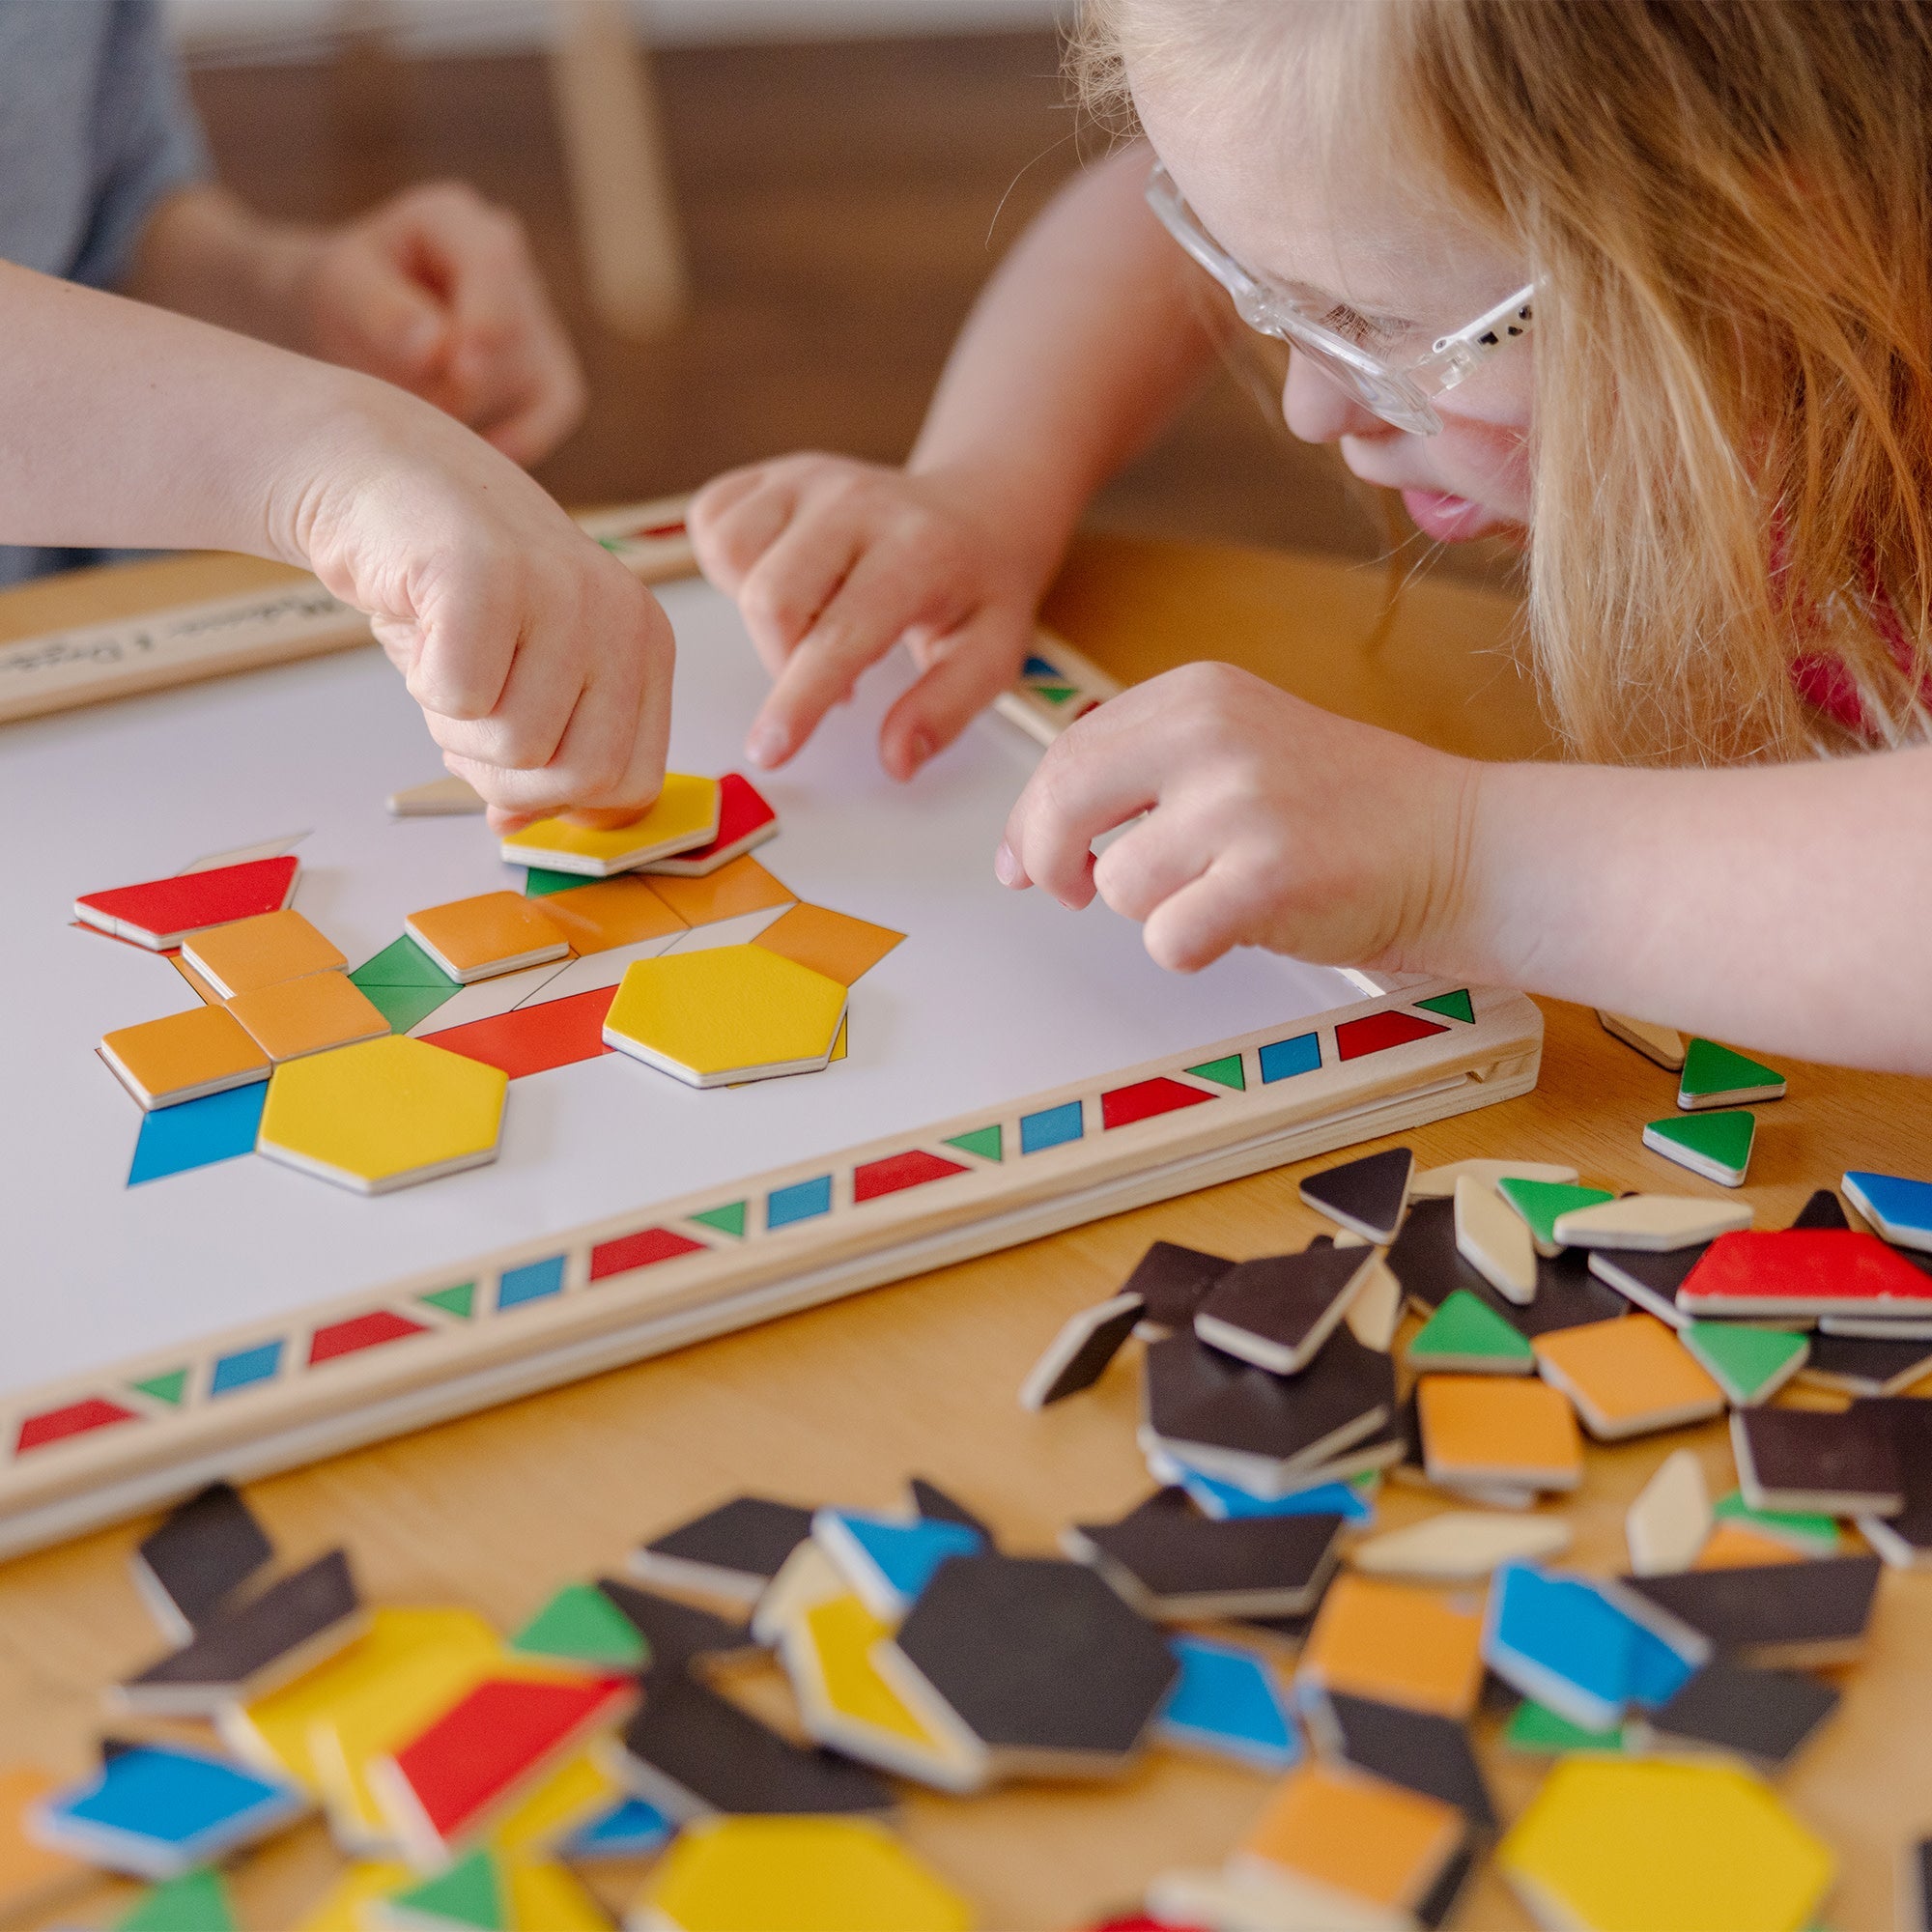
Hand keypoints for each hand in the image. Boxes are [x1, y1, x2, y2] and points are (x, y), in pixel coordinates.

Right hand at [274, 375, 671, 831]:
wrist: (382, 478)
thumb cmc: (458, 592)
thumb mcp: (524, 681)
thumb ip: (541, 759)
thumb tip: (518, 824)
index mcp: (646, 646)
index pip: (634, 785)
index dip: (561, 798)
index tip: (513, 759)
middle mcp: (622, 616)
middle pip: (582, 778)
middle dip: (506, 776)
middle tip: (467, 713)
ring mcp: (563, 591)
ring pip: (517, 747)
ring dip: (455, 727)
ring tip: (445, 658)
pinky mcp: (489, 575)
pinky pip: (461, 698)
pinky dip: (424, 684)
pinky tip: (423, 628)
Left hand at [291, 182, 584, 465]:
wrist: (348, 327)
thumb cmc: (339, 300)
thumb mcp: (338, 293)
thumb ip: (380, 312)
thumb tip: (436, 348)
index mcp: (453, 219)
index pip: (493, 261)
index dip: (485, 316)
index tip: (459, 368)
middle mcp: (508, 261)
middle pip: (513, 332)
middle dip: (463, 382)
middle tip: (408, 411)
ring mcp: (535, 316)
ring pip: (533, 375)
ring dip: (476, 411)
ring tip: (421, 419)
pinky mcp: (547, 370)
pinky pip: (555, 408)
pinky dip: (522, 438)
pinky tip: (479, 452)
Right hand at [689, 454, 1045, 780]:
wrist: (976, 511)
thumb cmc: (980, 590)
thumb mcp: (992, 657)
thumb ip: (945, 710)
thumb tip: (895, 762)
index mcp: (918, 551)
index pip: (841, 634)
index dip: (799, 698)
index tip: (768, 752)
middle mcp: (856, 502)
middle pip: (771, 599)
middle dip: (783, 662)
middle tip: (835, 678)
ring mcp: (809, 478)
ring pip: (731, 554)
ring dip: (757, 612)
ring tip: (812, 622)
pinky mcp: (772, 474)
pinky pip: (712, 521)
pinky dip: (731, 566)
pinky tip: (787, 582)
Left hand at [995, 662, 1479, 972]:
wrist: (1462, 846)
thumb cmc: (1348, 812)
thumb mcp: (1239, 747)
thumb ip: (1145, 771)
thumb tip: (1030, 838)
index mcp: (1197, 694)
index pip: (1068, 752)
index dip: (1031, 818)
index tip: (1022, 860)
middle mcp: (1212, 733)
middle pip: (1064, 803)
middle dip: (1051, 861)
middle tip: (1072, 891)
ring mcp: (1241, 803)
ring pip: (1120, 885)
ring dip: (1158, 909)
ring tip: (1226, 890)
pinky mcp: (1267, 877)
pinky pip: (1169, 939)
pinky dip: (1195, 948)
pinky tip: (1247, 923)